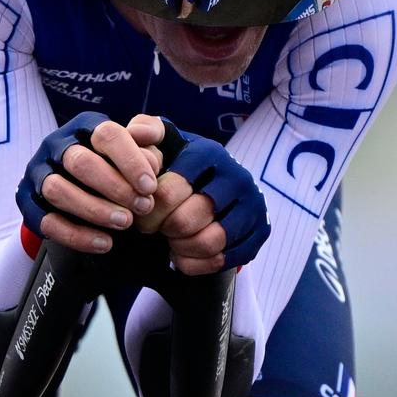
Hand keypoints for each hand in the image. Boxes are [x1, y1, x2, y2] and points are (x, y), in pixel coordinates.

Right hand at [16, 112, 162, 253]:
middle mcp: (57, 145)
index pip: (105, 134)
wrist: (93, 192)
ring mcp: (39, 173)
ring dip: (94, 210)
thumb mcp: (143, 145)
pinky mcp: (28, 202)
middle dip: (115, 188)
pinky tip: (104, 242)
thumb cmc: (122, 165)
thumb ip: (151, 134)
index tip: (150, 186)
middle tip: (142, 207)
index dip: (130, 161)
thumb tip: (141, 133)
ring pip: (57, 190)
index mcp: (85, 127)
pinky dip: (76, 236)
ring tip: (124, 223)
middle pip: (80, 162)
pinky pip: (45, 221)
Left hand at [131, 119, 268, 274]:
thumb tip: (136, 133)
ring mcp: (253, 204)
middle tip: (157, 229)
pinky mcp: (261, 231)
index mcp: (208, 153)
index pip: (167, 192)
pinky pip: (222, 260)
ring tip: (172, 241)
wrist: (214, 192)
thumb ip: (145, 132)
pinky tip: (185, 253)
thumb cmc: (178, 169)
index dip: (148, 210)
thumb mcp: (162, 146)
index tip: (142, 211)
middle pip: (184, 222)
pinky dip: (195, 263)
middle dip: (163, 230)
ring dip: (180, 248)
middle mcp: (237, 176)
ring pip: (207, 243)